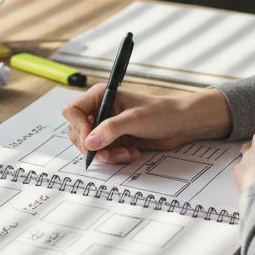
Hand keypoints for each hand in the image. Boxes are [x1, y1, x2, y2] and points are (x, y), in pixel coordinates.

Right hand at [62, 85, 231, 165]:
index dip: (78, 128)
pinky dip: (115, 157)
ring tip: (126, 153)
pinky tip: (131, 153)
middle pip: (77, 132)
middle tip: (108, 153)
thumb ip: (110, 130)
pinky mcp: (113, 140)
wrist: (181, 125)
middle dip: (93, 146)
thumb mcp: (134, 120)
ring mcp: (105, 127)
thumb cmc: (161, 113)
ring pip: (90, 147)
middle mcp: (99, 110)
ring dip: (106, 155)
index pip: (73, 111)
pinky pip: (103, 154)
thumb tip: (88, 142)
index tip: (90, 141)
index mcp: (100, 96)